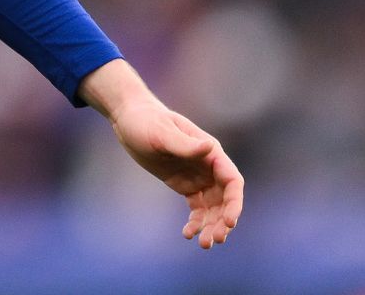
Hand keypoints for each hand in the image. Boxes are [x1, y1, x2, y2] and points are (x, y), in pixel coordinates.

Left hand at [109, 100, 243, 248]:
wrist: (129, 119)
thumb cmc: (146, 121)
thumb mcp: (162, 133)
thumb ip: (185, 144)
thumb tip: (209, 147)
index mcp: (210, 153)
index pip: (232, 181)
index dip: (234, 203)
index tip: (229, 221)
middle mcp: (209, 166)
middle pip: (225, 200)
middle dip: (223, 221)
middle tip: (214, 240)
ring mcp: (198, 177)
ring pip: (213, 208)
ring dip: (211, 226)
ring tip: (202, 244)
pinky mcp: (185, 185)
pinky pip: (197, 208)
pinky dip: (195, 222)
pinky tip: (187, 233)